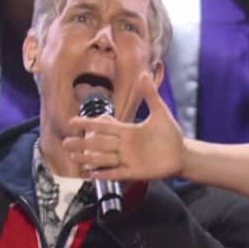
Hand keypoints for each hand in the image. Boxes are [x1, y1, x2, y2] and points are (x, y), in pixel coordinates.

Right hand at [63, 72, 185, 181]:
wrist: (182, 154)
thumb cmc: (170, 134)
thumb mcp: (161, 113)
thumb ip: (151, 95)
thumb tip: (144, 74)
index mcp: (128, 130)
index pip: (104, 126)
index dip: (89, 123)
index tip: (72, 121)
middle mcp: (125, 145)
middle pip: (99, 143)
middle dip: (82, 142)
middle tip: (66, 142)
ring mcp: (129, 159)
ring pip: (104, 158)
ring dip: (89, 158)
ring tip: (73, 157)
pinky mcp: (135, 171)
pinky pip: (117, 173)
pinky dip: (105, 173)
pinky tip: (91, 174)